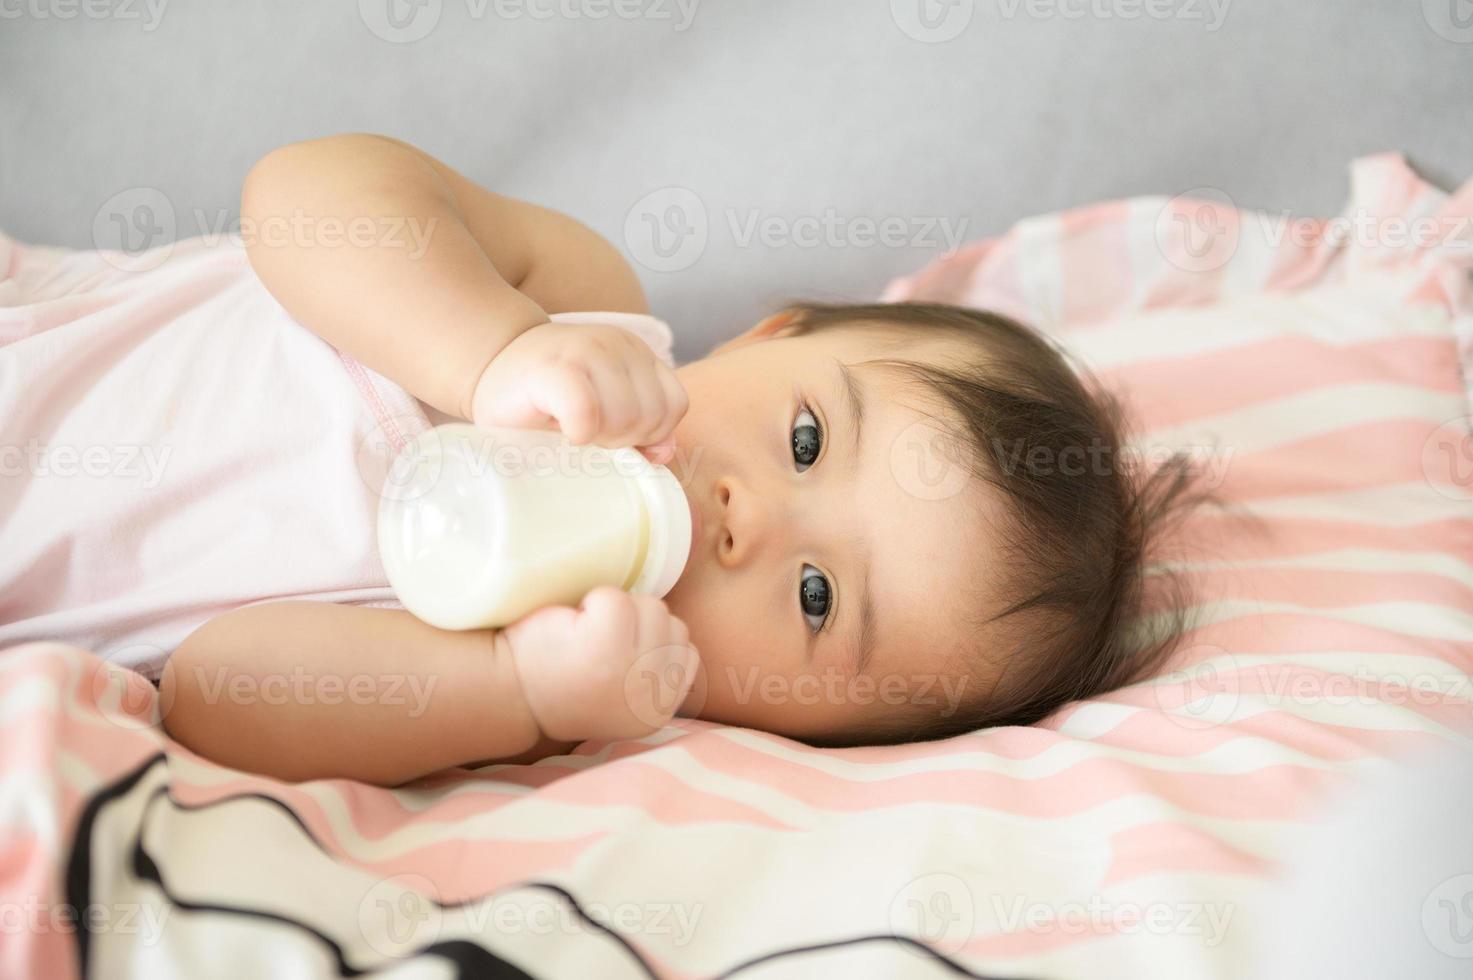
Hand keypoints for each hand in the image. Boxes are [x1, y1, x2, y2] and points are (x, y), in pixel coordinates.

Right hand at [470, 321, 687, 463]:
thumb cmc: (547, 399)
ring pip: (625, 416)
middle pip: (652, 416)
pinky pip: (587, 412)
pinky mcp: (553, 368)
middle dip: (624, 440)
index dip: (650, 434)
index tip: (614, 437)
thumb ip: (640, 428)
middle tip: (589, 437)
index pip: (674, 405)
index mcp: (637, 354)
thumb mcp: (604, 410)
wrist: (490, 367)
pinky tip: (565, 433)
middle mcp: (618, 345)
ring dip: (601, 439)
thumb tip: (664, 453)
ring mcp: (586, 350)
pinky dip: (579, 432)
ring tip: (574, 432)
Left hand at [498, 586, 699, 742]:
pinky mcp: (604, 646)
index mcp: (657, 714)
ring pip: (651, 607)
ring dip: (616, 610)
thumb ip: (654, 675)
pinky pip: (616, 598)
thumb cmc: (561, 683)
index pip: (687, 654)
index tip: (616, 654)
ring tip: (583, 635)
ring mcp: (630, 673)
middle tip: (594, 646)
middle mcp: (650, 698)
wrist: (506, 689)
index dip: (652, 640)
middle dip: (636, 623)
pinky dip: (591, 602)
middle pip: (673, 625)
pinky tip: (570, 627)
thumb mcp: (622, 694)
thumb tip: (679, 636)